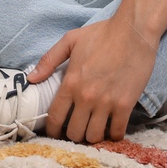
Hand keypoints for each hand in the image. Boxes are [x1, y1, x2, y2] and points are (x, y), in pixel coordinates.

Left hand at [29, 14, 158, 143]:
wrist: (134, 31)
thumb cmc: (102, 34)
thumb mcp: (70, 40)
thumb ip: (49, 60)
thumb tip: (31, 78)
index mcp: (71, 83)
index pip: (55, 117)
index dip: (52, 130)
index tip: (54, 132)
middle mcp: (86, 97)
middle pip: (74, 132)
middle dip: (73, 134)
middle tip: (77, 129)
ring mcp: (107, 102)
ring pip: (95, 136)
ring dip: (93, 136)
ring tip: (94, 129)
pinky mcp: (126, 104)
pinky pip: (118, 131)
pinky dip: (114, 134)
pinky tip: (112, 128)